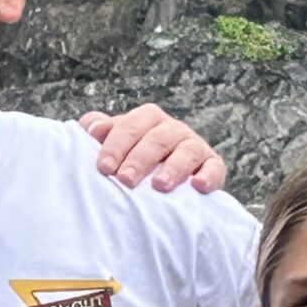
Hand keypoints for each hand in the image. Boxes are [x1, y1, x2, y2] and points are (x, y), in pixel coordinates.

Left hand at [80, 104, 227, 192]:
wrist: (166, 179)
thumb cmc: (132, 158)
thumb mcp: (116, 142)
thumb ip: (101, 131)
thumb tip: (91, 128)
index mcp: (147, 119)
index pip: (131, 125)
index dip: (116, 145)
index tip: (104, 168)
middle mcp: (172, 129)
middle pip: (157, 138)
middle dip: (140, 159)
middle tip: (125, 180)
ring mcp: (194, 146)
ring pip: (186, 151)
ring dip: (173, 168)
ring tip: (159, 186)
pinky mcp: (212, 165)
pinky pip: (214, 167)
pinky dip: (208, 175)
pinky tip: (197, 186)